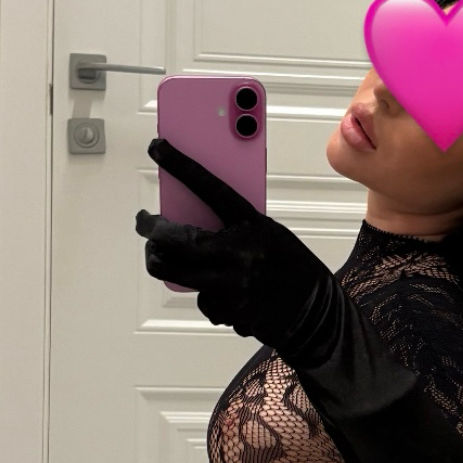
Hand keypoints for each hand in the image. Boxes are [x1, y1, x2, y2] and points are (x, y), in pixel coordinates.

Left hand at [135, 139, 340, 363]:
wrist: (315, 314)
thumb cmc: (293, 270)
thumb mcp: (268, 235)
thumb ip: (235, 228)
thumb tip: (194, 221)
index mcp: (253, 225)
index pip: (211, 188)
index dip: (182, 165)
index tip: (158, 148)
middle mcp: (239, 254)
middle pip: (174, 242)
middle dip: (151, 233)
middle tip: (147, 225)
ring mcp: (230, 285)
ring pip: (176, 274)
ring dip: (173, 266)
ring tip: (186, 262)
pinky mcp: (225, 310)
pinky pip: (200, 299)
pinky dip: (208, 295)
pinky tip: (229, 293)